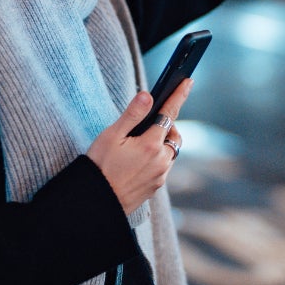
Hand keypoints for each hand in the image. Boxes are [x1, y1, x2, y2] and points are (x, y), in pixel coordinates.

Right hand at [86, 79, 191, 213]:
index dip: (179, 96)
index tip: (188, 82)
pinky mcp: (155, 187)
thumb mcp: (112, 136)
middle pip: (173, 136)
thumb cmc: (99, 167)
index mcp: (150, 145)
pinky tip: (138, 161)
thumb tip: (147, 96)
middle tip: (149, 124)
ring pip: (170, 153)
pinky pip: (163, 167)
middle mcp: (161, 161)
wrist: (95, 201)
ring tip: (140, 144)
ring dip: (162, 144)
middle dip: (167, 126)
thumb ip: (132, 115)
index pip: (169, 114)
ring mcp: (160, 176)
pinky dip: (157, 159)